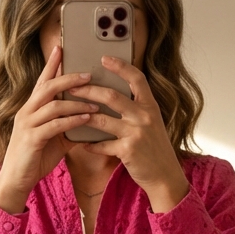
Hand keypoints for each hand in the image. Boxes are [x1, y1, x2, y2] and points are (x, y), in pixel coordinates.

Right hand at [0, 45, 99, 213]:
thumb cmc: (35, 158)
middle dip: (68, 78)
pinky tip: (86, 119)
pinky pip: (55, 124)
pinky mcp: (32, 139)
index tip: (61, 47)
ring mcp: (27, 124)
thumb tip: (89, 121)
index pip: (41, 81)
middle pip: (48, 86)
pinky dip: (72, 120)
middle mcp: (26, 112)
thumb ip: (68, 127)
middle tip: (88, 74)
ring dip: (77, 102)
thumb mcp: (54, 139)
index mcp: (31, 108)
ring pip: (53, 104)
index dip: (51, 64)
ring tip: (96, 103)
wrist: (17, 180)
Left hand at [72, 55, 189, 211]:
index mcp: (150, 106)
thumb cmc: (155, 148)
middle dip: (89, 90)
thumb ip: (137, 108)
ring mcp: (136, 134)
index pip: (136, 78)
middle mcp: (144, 117)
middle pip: (112, 96)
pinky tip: (82, 143)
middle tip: (72, 86)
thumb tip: (114, 96)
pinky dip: (91, 144)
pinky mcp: (128, 151)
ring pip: (102, 120)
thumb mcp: (152, 123)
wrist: (165, 175)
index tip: (104, 58)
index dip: (120, 66)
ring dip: (83, 115)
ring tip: (69, 111)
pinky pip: (102, 145)